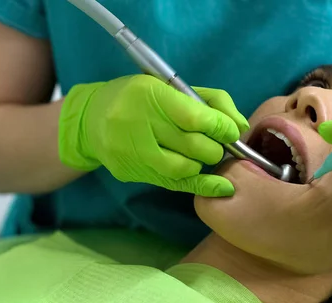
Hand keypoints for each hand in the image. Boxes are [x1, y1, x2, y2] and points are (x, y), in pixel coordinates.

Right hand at [59, 75, 248, 196]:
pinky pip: (173, 183)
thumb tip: (239, 128)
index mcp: (149, 94)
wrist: (92, 119)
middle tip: (217, 144)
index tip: (230, 131)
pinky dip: (201, 185)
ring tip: (203, 154)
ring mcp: (131, 152)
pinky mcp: (131, 172)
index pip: (195, 118)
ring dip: (203, 163)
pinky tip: (220, 187)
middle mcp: (137, 123)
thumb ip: (210, 101)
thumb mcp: (171, 87)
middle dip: (215, 147)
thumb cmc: (138, 98)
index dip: (220, 127)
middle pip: (193, 145)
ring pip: (184, 167)